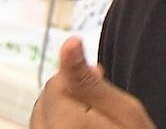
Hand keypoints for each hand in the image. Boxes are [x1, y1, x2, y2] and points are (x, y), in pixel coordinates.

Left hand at [30, 37, 154, 128]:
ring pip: (42, 118)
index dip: (79, 74)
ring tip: (94, 121)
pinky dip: (60, 127)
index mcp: (64, 125)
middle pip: (46, 100)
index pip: (56, 82)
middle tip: (102, 105)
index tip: (100, 76)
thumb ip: (89, 80)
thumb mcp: (124, 111)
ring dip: (63, 112)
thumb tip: (69, 44)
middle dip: (70, 94)